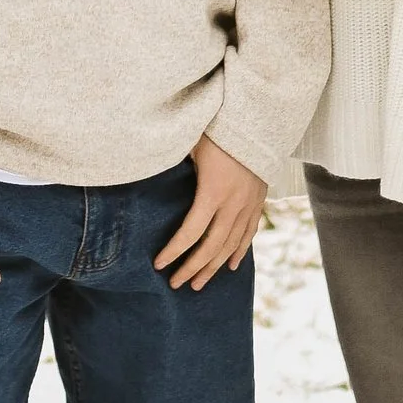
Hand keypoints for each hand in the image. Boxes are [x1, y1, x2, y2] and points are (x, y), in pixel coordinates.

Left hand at [155, 134, 266, 290]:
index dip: (174, 251)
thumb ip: (173, 162)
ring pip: (231, 245)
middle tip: (176, 284)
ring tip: (198, 284)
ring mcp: (249, 204)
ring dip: (213, 267)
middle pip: (211, 247)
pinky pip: (250, 233)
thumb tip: (144, 170)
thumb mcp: (191, 143)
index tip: (159, 264)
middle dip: (192, 268)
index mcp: (213, 191)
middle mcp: (233, 203)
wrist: (259, 118)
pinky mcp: (259, 200)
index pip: (191, 232)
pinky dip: (239, 251)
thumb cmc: (219, 128)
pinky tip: (230, 266)